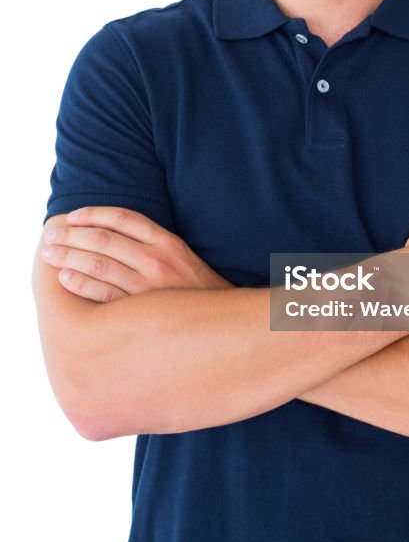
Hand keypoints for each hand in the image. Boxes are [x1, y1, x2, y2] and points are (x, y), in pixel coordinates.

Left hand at [41, 206, 233, 301]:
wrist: (226, 327)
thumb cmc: (198, 293)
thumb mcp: (183, 258)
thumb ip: (154, 244)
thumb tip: (113, 234)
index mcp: (169, 242)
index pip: (123, 218)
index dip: (93, 213)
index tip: (73, 217)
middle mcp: (158, 260)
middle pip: (104, 239)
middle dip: (71, 235)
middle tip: (50, 235)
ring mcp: (149, 287)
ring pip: (99, 264)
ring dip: (68, 256)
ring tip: (49, 254)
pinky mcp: (141, 313)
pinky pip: (103, 294)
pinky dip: (80, 284)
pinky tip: (64, 278)